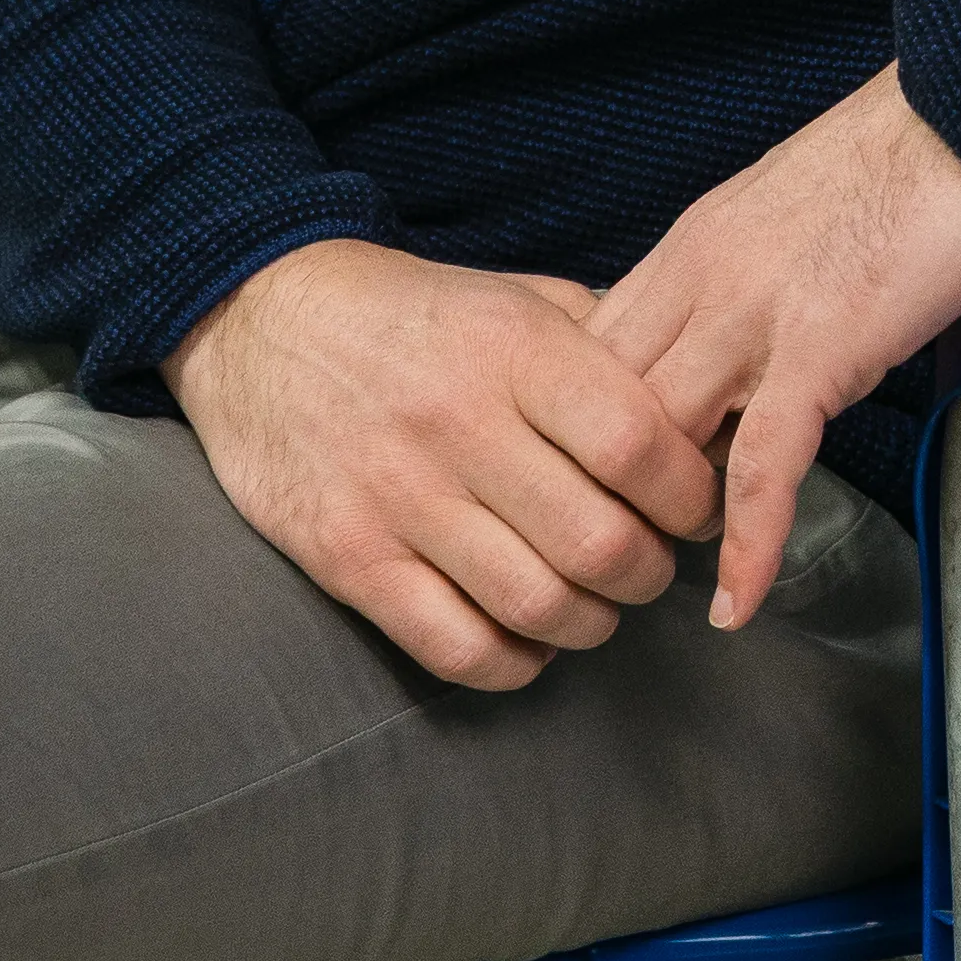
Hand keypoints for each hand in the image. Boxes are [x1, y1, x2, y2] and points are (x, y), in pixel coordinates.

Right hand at [167, 236, 724, 692]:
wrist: (258, 320)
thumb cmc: (415, 315)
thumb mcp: (517, 298)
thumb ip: (608, 347)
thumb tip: (702, 414)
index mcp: (513, 349)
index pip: (640, 446)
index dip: (691, 496)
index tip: (697, 508)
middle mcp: (457, 423)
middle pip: (599, 542)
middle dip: (650, 572)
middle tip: (651, 564)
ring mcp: (397, 497)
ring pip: (535, 604)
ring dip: (590, 623)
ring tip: (596, 603)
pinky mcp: (346, 558)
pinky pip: (453, 646)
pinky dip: (513, 662)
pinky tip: (530, 639)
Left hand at [588, 63, 960, 628]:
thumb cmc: (891, 168)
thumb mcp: (778, 222)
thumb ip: (738, 284)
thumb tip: (733, 357)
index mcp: (687, 250)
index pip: (592, 357)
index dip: (582, 430)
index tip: (595, 485)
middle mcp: (700, 280)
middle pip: (607, 407)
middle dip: (605, 485)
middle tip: (624, 547)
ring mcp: (754, 314)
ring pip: (664, 438)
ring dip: (663, 520)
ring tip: (668, 580)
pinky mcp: (821, 347)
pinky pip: (763, 464)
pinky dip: (746, 541)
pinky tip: (737, 597)